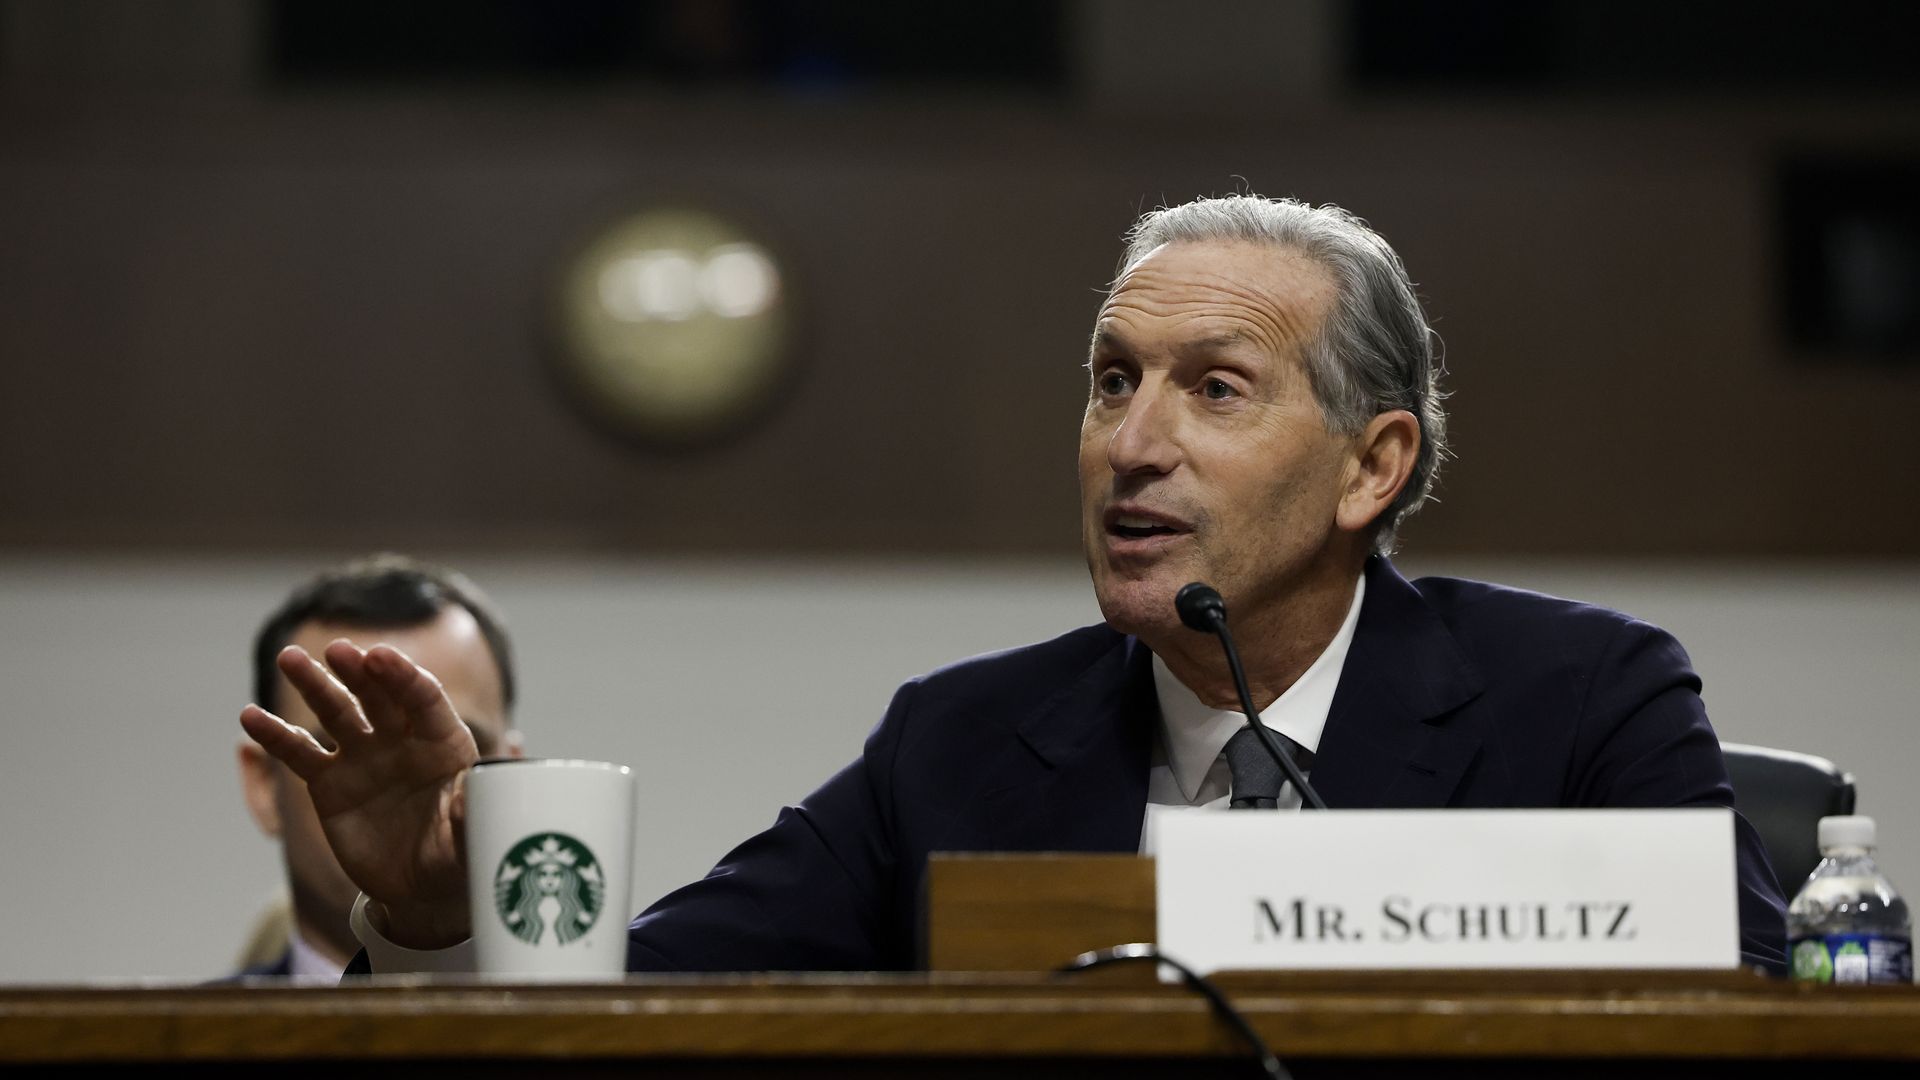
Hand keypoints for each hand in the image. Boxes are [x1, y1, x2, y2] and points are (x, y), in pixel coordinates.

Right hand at [239, 641, 476, 948]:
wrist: (422, 886)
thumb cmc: (457, 853)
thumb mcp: (469, 837)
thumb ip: (467, 814)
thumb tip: (465, 799)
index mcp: (442, 741)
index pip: (423, 698)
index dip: (403, 676)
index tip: (380, 657)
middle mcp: (401, 739)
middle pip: (378, 694)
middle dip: (359, 671)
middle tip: (337, 651)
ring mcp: (363, 756)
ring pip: (336, 711)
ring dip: (314, 684)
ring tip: (289, 659)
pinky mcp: (330, 782)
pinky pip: (300, 753)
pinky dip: (276, 735)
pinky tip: (250, 717)